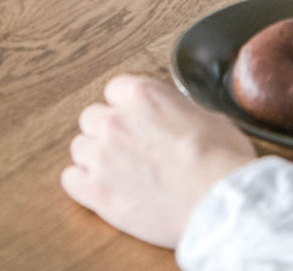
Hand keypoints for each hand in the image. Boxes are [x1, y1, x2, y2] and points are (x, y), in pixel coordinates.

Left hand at [61, 75, 255, 247]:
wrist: (219, 203)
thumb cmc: (221, 161)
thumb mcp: (208, 116)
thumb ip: (177, 110)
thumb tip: (176, 116)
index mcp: (141, 94)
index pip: (115, 89)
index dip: (127, 106)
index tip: (136, 118)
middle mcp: (114, 119)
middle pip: (92, 117)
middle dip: (108, 130)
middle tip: (129, 148)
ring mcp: (101, 155)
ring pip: (80, 147)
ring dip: (95, 157)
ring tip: (119, 172)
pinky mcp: (96, 190)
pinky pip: (71, 179)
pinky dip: (83, 183)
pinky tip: (102, 189)